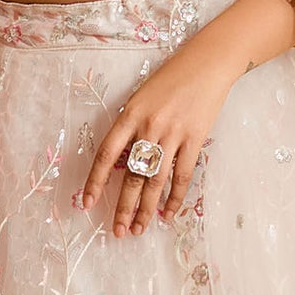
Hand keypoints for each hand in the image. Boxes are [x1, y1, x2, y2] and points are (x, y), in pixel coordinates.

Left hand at [79, 31, 239, 235]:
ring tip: (138, 229)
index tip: (86, 203)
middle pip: (132, 176)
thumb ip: (131, 126)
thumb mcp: (142, 97)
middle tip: (117, 231)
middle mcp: (149, 126)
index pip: (107, 155)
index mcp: (130, 114)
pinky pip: (182, 176)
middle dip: (122, 207)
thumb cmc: (172, 78)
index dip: (94, 181)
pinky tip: (167, 214)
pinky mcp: (195, 139)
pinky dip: (174, 198)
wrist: (208, 64)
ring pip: (156, 181)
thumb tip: (122, 162)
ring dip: (146, 209)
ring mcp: (173, 134)